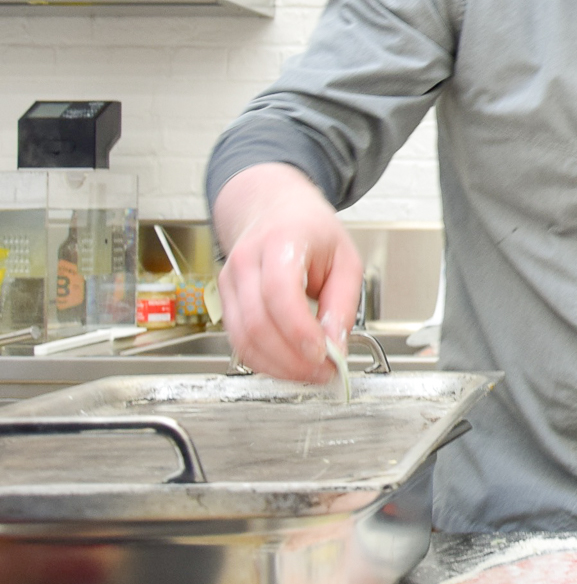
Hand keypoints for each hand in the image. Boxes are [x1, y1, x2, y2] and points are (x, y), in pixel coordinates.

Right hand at [211, 163, 360, 383]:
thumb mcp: (346, 258)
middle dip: (292, 359)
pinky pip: (238, 340)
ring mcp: (229, 282)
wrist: (273, 210)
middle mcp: (246, 262)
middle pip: (257, 323)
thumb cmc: (310, 231)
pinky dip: (264, 360)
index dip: (299, 331)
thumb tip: (335, 346)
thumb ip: (342, 304)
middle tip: (324, 372)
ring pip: (243, 338)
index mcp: (281, 242)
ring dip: (278, 366)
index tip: (323, 354)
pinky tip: (289, 364)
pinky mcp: (224, 300)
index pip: (279, 293)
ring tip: (310, 373)